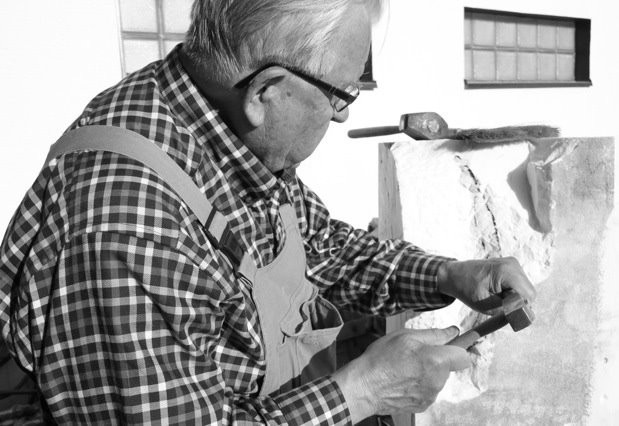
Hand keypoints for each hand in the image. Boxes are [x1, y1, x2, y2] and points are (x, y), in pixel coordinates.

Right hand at [333, 327, 470, 421]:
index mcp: (436, 361)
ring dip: (428, 370)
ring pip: (438, 377)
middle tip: (416, 351)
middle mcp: (438, 380)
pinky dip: (420, 382)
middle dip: (439, 357)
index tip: (468, 339)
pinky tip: (403, 378)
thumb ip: (434, 334)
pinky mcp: (423, 405)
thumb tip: (453, 332)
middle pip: (449, 365)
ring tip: (405, 366)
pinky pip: (429, 389)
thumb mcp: (405, 337)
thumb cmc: (381, 359)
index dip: (465, 345)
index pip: (464, 355)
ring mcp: (431, 395)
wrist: (364, 388)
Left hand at [437, 257, 536, 313]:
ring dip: (513, 298)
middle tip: (498, 304)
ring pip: (525, 290)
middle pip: (529, 292)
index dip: (519, 307)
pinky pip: (519, 285)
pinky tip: (497, 291)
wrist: (455, 274)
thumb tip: (526, 314)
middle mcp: (512, 264)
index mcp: (506, 271)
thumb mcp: (486, 305)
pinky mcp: (512, 267)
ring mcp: (513, 264)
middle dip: (517, 303)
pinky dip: (511, 292)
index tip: (505, 311)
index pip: (528, 295)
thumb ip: (507, 309)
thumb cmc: (466, 289)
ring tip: (495, 296)